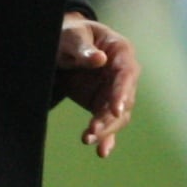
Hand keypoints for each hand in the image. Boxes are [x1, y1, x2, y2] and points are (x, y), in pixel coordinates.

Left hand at [56, 15, 136, 158]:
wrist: (60, 45)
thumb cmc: (69, 34)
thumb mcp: (72, 37)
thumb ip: (84, 50)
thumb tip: (100, 59)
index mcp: (121, 51)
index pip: (126, 74)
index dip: (123, 92)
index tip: (117, 109)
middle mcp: (122, 74)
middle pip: (124, 100)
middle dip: (110, 118)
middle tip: (94, 130)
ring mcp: (113, 91)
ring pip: (116, 116)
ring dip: (104, 130)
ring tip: (87, 138)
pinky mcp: (102, 104)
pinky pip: (107, 124)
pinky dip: (105, 138)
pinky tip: (102, 152)